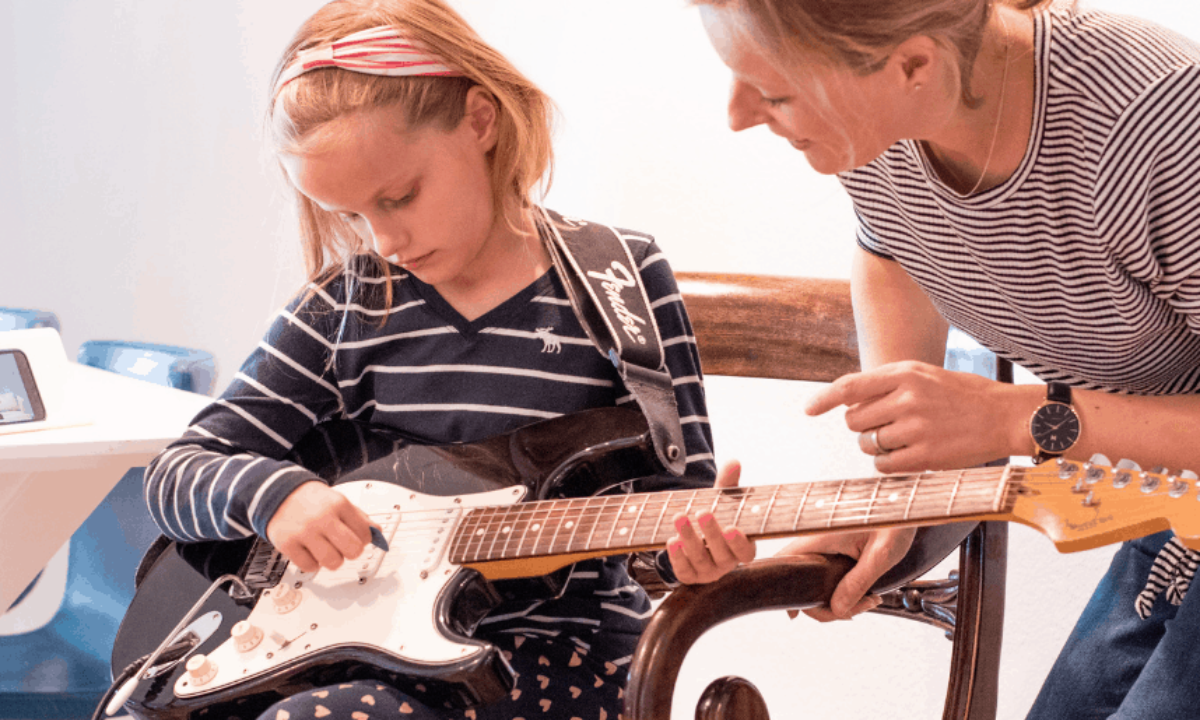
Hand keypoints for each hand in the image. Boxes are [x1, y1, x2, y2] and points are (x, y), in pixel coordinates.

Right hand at [266, 480, 376, 572]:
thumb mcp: (338, 500)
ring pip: (333, 562)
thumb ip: (359, 518)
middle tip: (343, 547)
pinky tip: (310, 551)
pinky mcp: (288, 544)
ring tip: (326, 549)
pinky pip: (310, 567)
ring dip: (332, 560)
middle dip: (351, 552)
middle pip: (353, 550)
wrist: (278, 494)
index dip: (364, 539)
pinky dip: (312, 563)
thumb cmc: (311, 500)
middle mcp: (323, 518)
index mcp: (339, 504)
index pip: (366, 534)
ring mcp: (304, 532)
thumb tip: (378, 534)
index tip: (357, 538)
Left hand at [666, 460, 756, 583]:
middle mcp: (727, 563)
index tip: (731, 528)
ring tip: (679, 517)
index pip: (746, 552)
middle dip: (711, 534)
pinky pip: (684, 572)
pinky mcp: (690, 576)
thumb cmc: (718, 515)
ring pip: (700, 560)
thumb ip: (729, 483)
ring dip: (690, 539)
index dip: (740, 543)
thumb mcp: (722, 499)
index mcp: (742, 547)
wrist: (695, 532)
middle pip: (722, 554)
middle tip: (702, 513)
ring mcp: (708, 572)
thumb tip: (733, 462)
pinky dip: (677, 557)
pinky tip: (672, 541)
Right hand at [779, 526, 916, 620]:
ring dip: (837, 600)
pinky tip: (863, 594)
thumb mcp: (881, 555)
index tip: (797, 614)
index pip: (786, 567)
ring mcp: (824, 546)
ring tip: (868, 600)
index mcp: (819, 538)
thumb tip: (837, 609)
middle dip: (826, 606)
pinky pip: (827, 576)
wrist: (903, 502)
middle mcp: (816, 542)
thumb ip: (857, 583)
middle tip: (858, 609)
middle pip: (802, 583)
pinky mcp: (834, 549)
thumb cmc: (895, 520)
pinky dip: (841, 589)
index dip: (787, 593)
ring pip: (816, 582)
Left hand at [805, 360, 1028, 472]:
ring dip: (874, 446)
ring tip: (901, 438)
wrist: (1006, 416)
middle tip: (885, 425)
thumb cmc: (963, 395)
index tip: (808, 409)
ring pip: (866, 444)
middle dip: (862, 426)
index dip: (824, 398)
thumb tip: (847, 400)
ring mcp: (916, 428)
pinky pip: (883, 465)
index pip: (850, 386)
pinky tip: (905, 455)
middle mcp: (907, 398)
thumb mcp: (925, 375)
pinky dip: (886, 463)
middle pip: (854, 420)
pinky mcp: (926, 455)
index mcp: (905, 373)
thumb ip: (888, 383)